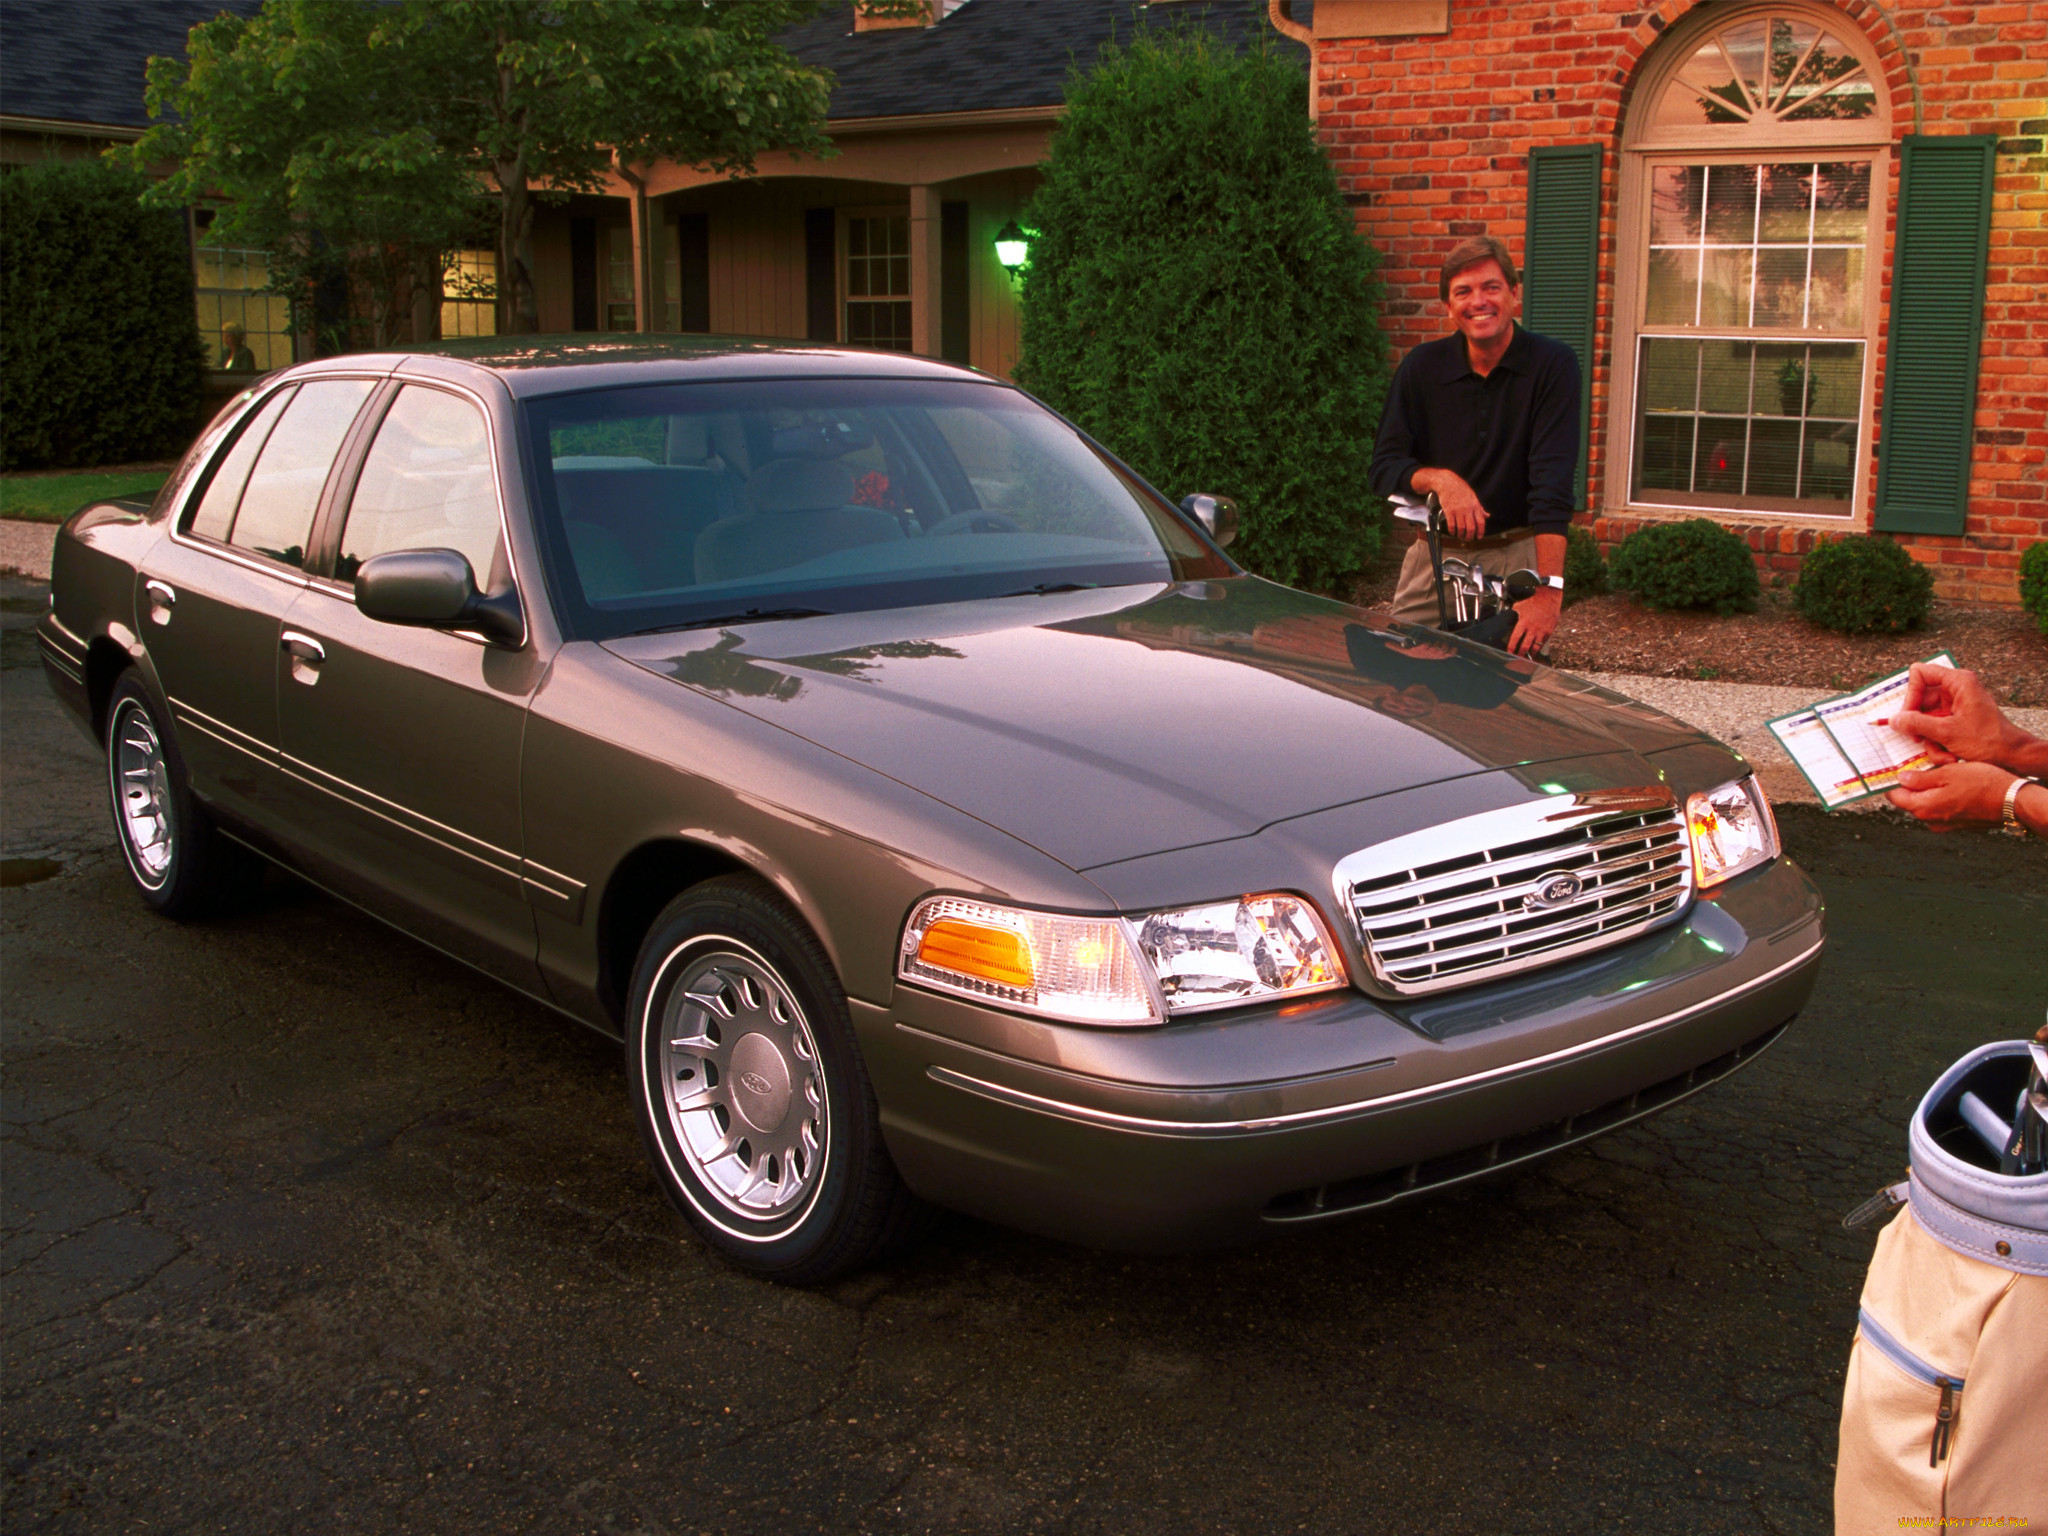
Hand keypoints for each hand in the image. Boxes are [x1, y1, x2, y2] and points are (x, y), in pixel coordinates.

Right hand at [1415, 470, 1488, 538]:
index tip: (1479, 537)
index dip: (1481, 532)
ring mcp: (1458, 510)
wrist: (1447, 483)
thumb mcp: (1473, 497)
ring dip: (1461, 535)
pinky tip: (1452, 531)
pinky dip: (1452, 531)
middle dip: (1470, 536)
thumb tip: (1487, 515)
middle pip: (1471, 528)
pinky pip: (1451, 525)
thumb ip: (1480, 508)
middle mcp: (1467, 509)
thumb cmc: (1460, 489)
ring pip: (1461, 528)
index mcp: (1475, 506)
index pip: (1481, 522)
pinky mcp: (1449, 511)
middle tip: (1468, 538)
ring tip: (1460, 536)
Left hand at [1508, 587, 1560, 656]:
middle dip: (1519, 655)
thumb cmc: (1532, 599)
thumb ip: (1513, 615)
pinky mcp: (1549, 631)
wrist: (1549, 596)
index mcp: (1523, 622)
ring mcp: (1541, 631)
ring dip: (1529, 655)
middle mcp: (1532, 628)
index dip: (1511, 648)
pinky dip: (1538, 649)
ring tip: (1525, 659)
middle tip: (1516, 660)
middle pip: (1524, 647)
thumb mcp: (1519, 606)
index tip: (1508, 653)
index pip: (1515, 639)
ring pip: (1534, 647)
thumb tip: (1506, 620)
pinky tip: (1535, 652)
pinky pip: (1542, 643)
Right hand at [1883, 664, 2031, 769]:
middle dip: (1918, 723)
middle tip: (1917, 739)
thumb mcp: (1947, 732)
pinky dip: (1937, 743)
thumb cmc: (1988, 740)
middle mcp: (1956, 690)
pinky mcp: (1956, 719)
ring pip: (1925, 717)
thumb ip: (1917, 723)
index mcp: (1958, 682)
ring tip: (1939, 753)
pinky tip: (1947, 755)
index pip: (1920, 674)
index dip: (1911, 694)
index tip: (1909, 715)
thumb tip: (1893, 720)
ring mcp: (1955, 705)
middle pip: (1920, 699)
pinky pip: (1935, 728)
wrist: (2012, 756)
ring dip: (1928, 739)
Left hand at [1885, 761, 2017, 831]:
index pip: (1894, 795)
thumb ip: (1921, 778)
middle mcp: (1930, 820)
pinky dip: (1940, 796)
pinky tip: (1951, 784)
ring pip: (1925, 803)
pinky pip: (1940, 808)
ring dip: (1927, 789)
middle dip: (1911, 783)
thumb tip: (1901, 779)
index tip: (1893, 768)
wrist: (2012, 801)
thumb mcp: (1948, 773)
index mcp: (1923, 807)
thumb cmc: (1982, 783)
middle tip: (1919, 765)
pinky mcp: (1956, 824)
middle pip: (1909, 800)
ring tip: (1938, 772)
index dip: (1892, 781)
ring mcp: (1943, 824)